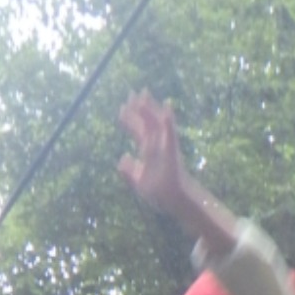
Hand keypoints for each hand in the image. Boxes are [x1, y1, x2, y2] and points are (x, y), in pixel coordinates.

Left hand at [117, 90, 188, 218]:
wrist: (172, 201)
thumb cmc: (158, 192)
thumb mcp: (138, 182)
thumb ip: (129, 171)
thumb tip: (122, 158)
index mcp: (146, 150)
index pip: (137, 130)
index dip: (130, 118)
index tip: (122, 108)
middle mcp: (155, 144)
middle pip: (146, 121)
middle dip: (139, 107)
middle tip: (132, 93)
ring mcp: (164, 146)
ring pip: (156, 123)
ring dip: (150, 109)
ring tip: (144, 96)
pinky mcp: (172, 150)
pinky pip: (171, 134)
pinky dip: (169, 122)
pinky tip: (167, 110)